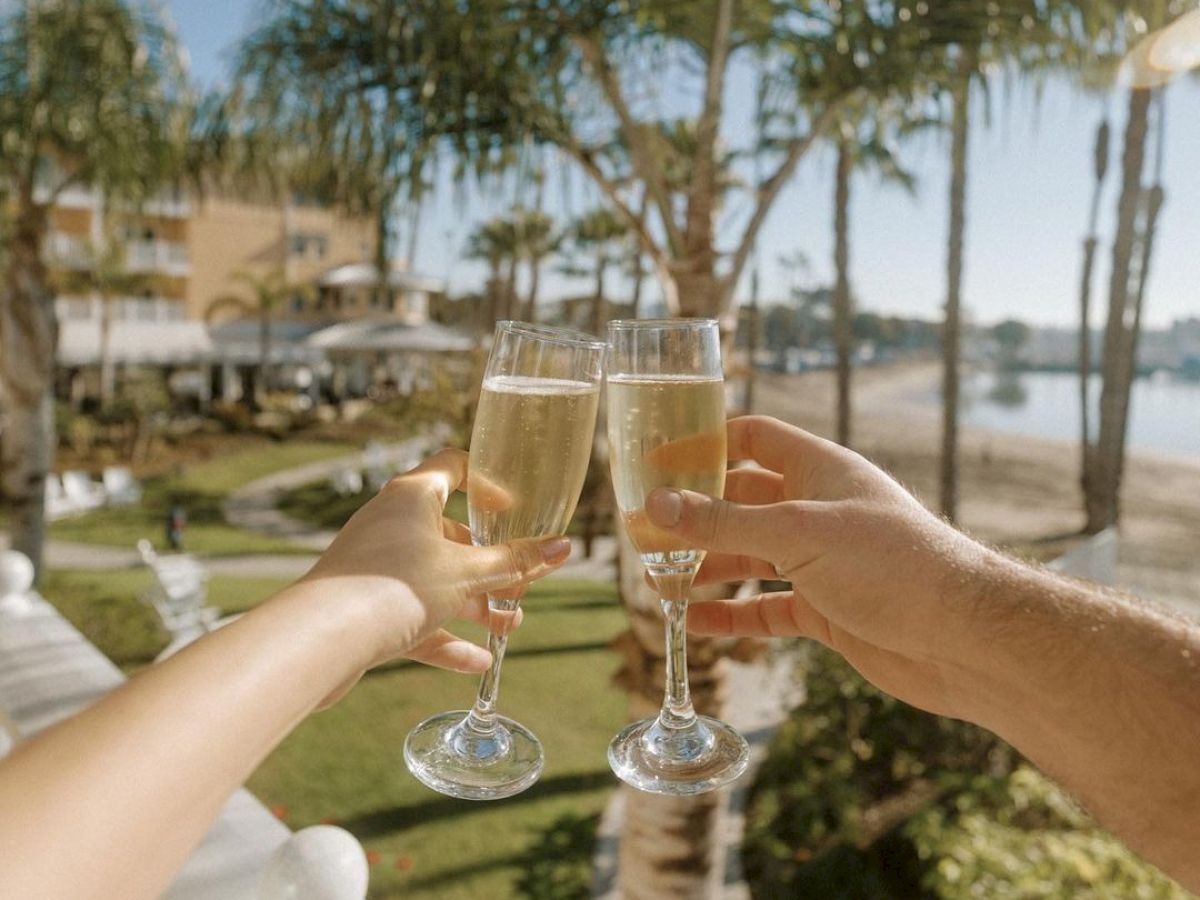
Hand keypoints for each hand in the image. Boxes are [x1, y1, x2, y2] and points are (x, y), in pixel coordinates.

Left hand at [296, 449, 569, 702]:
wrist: (322, 638)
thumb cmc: (395, 586)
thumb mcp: (468, 573)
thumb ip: (516, 561)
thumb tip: (564, 547)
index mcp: (412, 496)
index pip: (454, 467)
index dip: (487, 483)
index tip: (513, 510)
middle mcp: (390, 524)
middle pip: (450, 535)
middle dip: (491, 564)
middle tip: (521, 586)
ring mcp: (376, 566)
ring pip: (435, 580)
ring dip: (475, 603)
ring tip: (510, 627)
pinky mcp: (366, 606)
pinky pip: (414, 616)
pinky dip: (445, 636)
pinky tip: (477, 663)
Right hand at [644, 416, 995, 718]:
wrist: (963, 639)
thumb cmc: (892, 565)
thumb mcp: (797, 533)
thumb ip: (723, 522)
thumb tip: (656, 504)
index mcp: (819, 470)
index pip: (754, 438)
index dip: (706, 444)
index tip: (657, 461)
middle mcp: (818, 511)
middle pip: (742, 502)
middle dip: (695, 515)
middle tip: (644, 530)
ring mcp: (821, 563)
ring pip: (749, 557)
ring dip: (706, 566)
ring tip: (656, 579)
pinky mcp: (826, 611)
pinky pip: (765, 608)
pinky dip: (731, 614)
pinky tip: (693, 621)